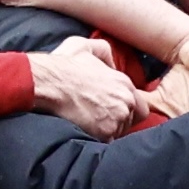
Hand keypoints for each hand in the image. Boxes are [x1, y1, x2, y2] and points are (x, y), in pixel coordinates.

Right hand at [24, 36, 144, 135]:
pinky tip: (86, 131)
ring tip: (89, 123)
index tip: (113, 110)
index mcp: (124, 83)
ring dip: (107, 129)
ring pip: (119, 132)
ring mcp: (117, 119)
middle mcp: (126, 102)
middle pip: (130, 120)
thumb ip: (104, 51)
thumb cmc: (64, 66)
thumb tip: (111, 64)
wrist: (49, 84)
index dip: (127, 109)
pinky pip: (107, 142)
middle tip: (99, 117)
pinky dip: (98, 139)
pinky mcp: (105, 134)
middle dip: (117, 120)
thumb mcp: (86, 46)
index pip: (139, 105)